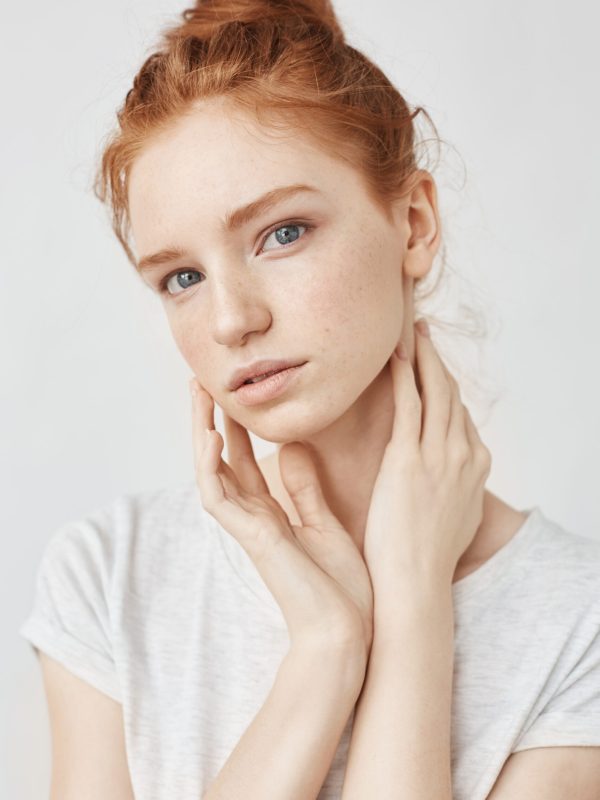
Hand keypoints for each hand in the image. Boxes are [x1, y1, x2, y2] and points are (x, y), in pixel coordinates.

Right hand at [189, 379, 373, 658]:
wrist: (348, 632)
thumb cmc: (341, 588)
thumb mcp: (325, 523)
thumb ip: (305, 488)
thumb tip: (293, 448)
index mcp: (272, 513)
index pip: (243, 460)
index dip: (234, 426)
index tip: (232, 392)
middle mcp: (254, 517)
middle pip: (220, 459)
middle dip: (209, 419)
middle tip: (201, 380)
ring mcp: (248, 527)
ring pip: (209, 471)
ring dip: (200, 431)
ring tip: (197, 392)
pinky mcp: (251, 538)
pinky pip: (218, 497)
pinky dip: (209, 466)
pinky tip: (210, 434)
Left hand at [363, 319, 491, 601]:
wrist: (416, 583)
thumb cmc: (426, 558)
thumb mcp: (454, 518)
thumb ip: (453, 491)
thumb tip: (443, 483)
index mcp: (476, 467)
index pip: (461, 414)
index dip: (446, 386)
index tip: (432, 367)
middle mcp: (464, 454)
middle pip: (452, 393)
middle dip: (437, 359)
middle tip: (423, 332)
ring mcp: (439, 454)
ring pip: (434, 390)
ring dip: (422, 356)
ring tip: (409, 331)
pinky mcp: (409, 458)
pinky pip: (408, 404)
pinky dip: (403, 375)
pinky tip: (393, 355)